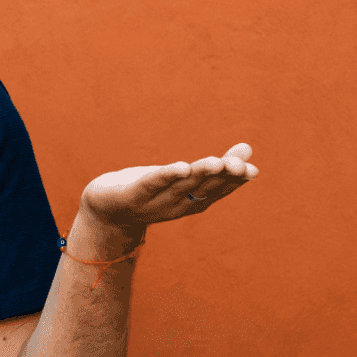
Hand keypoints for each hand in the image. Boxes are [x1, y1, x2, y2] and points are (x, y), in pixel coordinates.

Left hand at [79, 143, 259, 227]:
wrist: (104, 209)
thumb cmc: (147, 190)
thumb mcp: (181, 176)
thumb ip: (213, 166)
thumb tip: (247, 147)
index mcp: (189, 203)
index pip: (216, 192)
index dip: (234, 181)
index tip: (252, 170)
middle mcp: (174, 206)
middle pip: (202, 189)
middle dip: (222, 177)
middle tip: (242, 165)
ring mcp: (152, 203)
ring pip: (181, 186)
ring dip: (200, 174)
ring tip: (217, 162)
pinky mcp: (131, 195)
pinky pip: (152, 184)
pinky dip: (166, 176)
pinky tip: (181, 167)